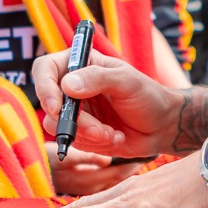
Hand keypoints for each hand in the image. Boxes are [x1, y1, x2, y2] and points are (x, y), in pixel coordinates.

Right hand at [31, 50, 183, 159]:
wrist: (162, 126)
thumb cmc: (148, 96)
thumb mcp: (127, 81)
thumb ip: (98, 78)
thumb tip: (66, 84)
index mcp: (81, 64)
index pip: (45, 69)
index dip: (44, 87)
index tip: (57, 107)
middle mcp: (73, 86)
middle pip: (49, 103)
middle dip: (75, 121)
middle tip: (100, 130)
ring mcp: (75, 110)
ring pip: (58, 125)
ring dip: (86, 134)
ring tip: (111, 133)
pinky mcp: (79, 132)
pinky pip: (72, 140)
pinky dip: (94, 142)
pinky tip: (115, 137)